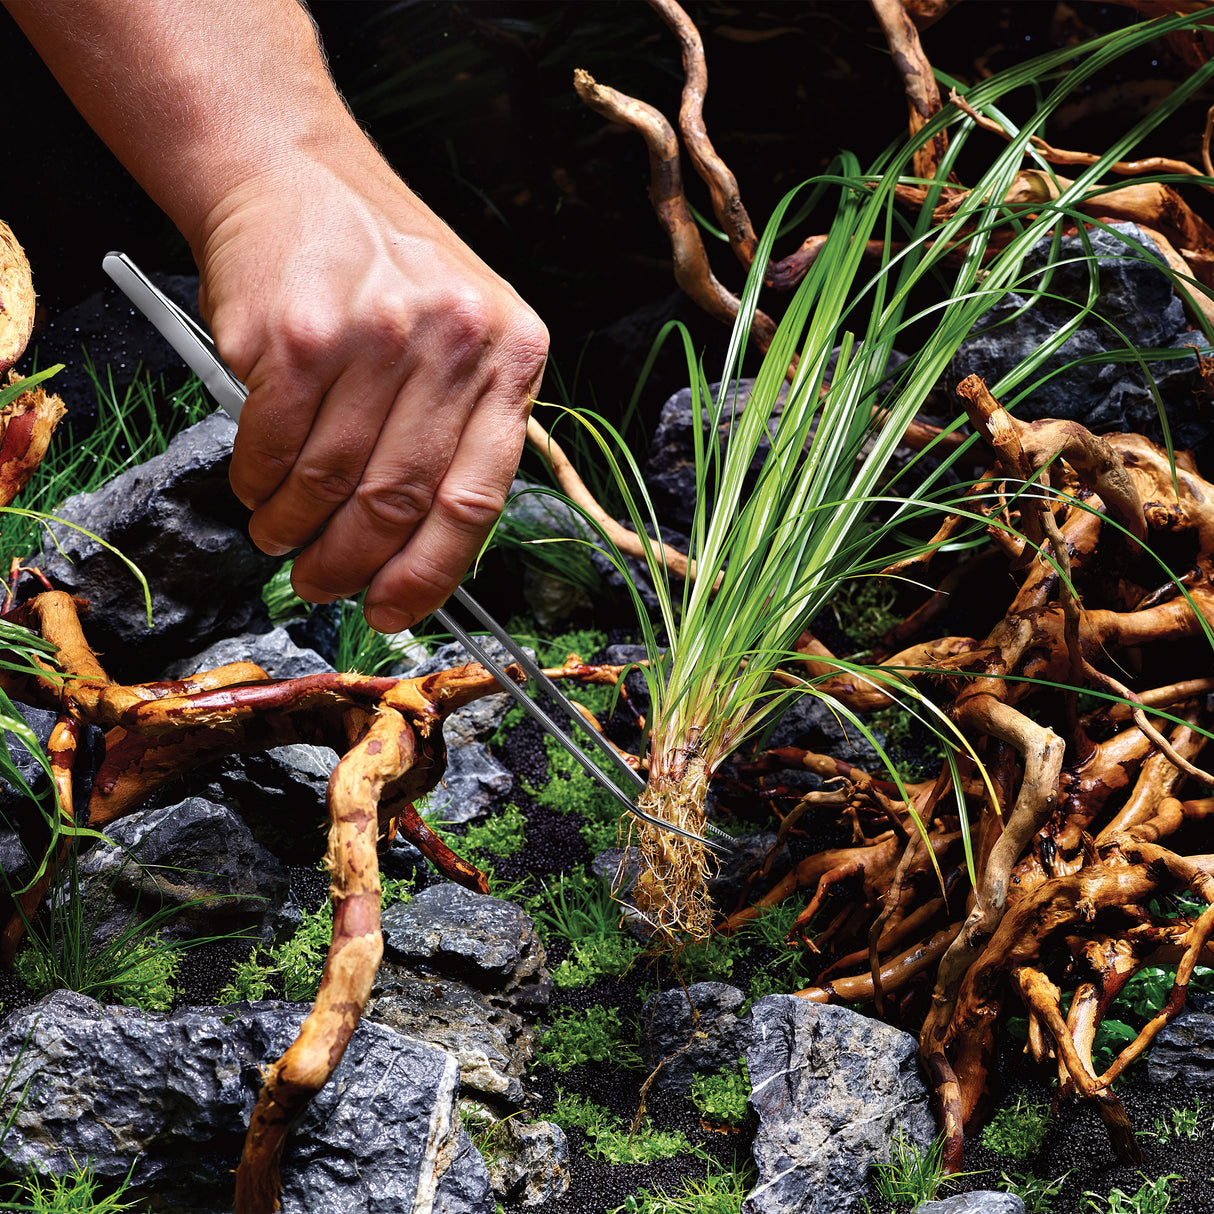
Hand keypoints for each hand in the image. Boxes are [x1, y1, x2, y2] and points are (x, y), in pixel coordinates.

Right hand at [196, 150, 547, 633]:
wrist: (297, 176)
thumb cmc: (384, 274)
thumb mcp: (461, 336)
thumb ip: (459, 430)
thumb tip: (423, 558)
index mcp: (512, 357)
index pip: (477, 499)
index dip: (430, 573)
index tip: (394, 611)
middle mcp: (455, 343)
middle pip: (399, 502)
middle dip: (351, 565)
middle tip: (321, 585)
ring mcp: (379, 336)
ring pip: (331, 484)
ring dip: (295, 531)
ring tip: (281, 538)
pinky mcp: (302, 334)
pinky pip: (275, 449)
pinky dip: (257, 486)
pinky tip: (256, 488)